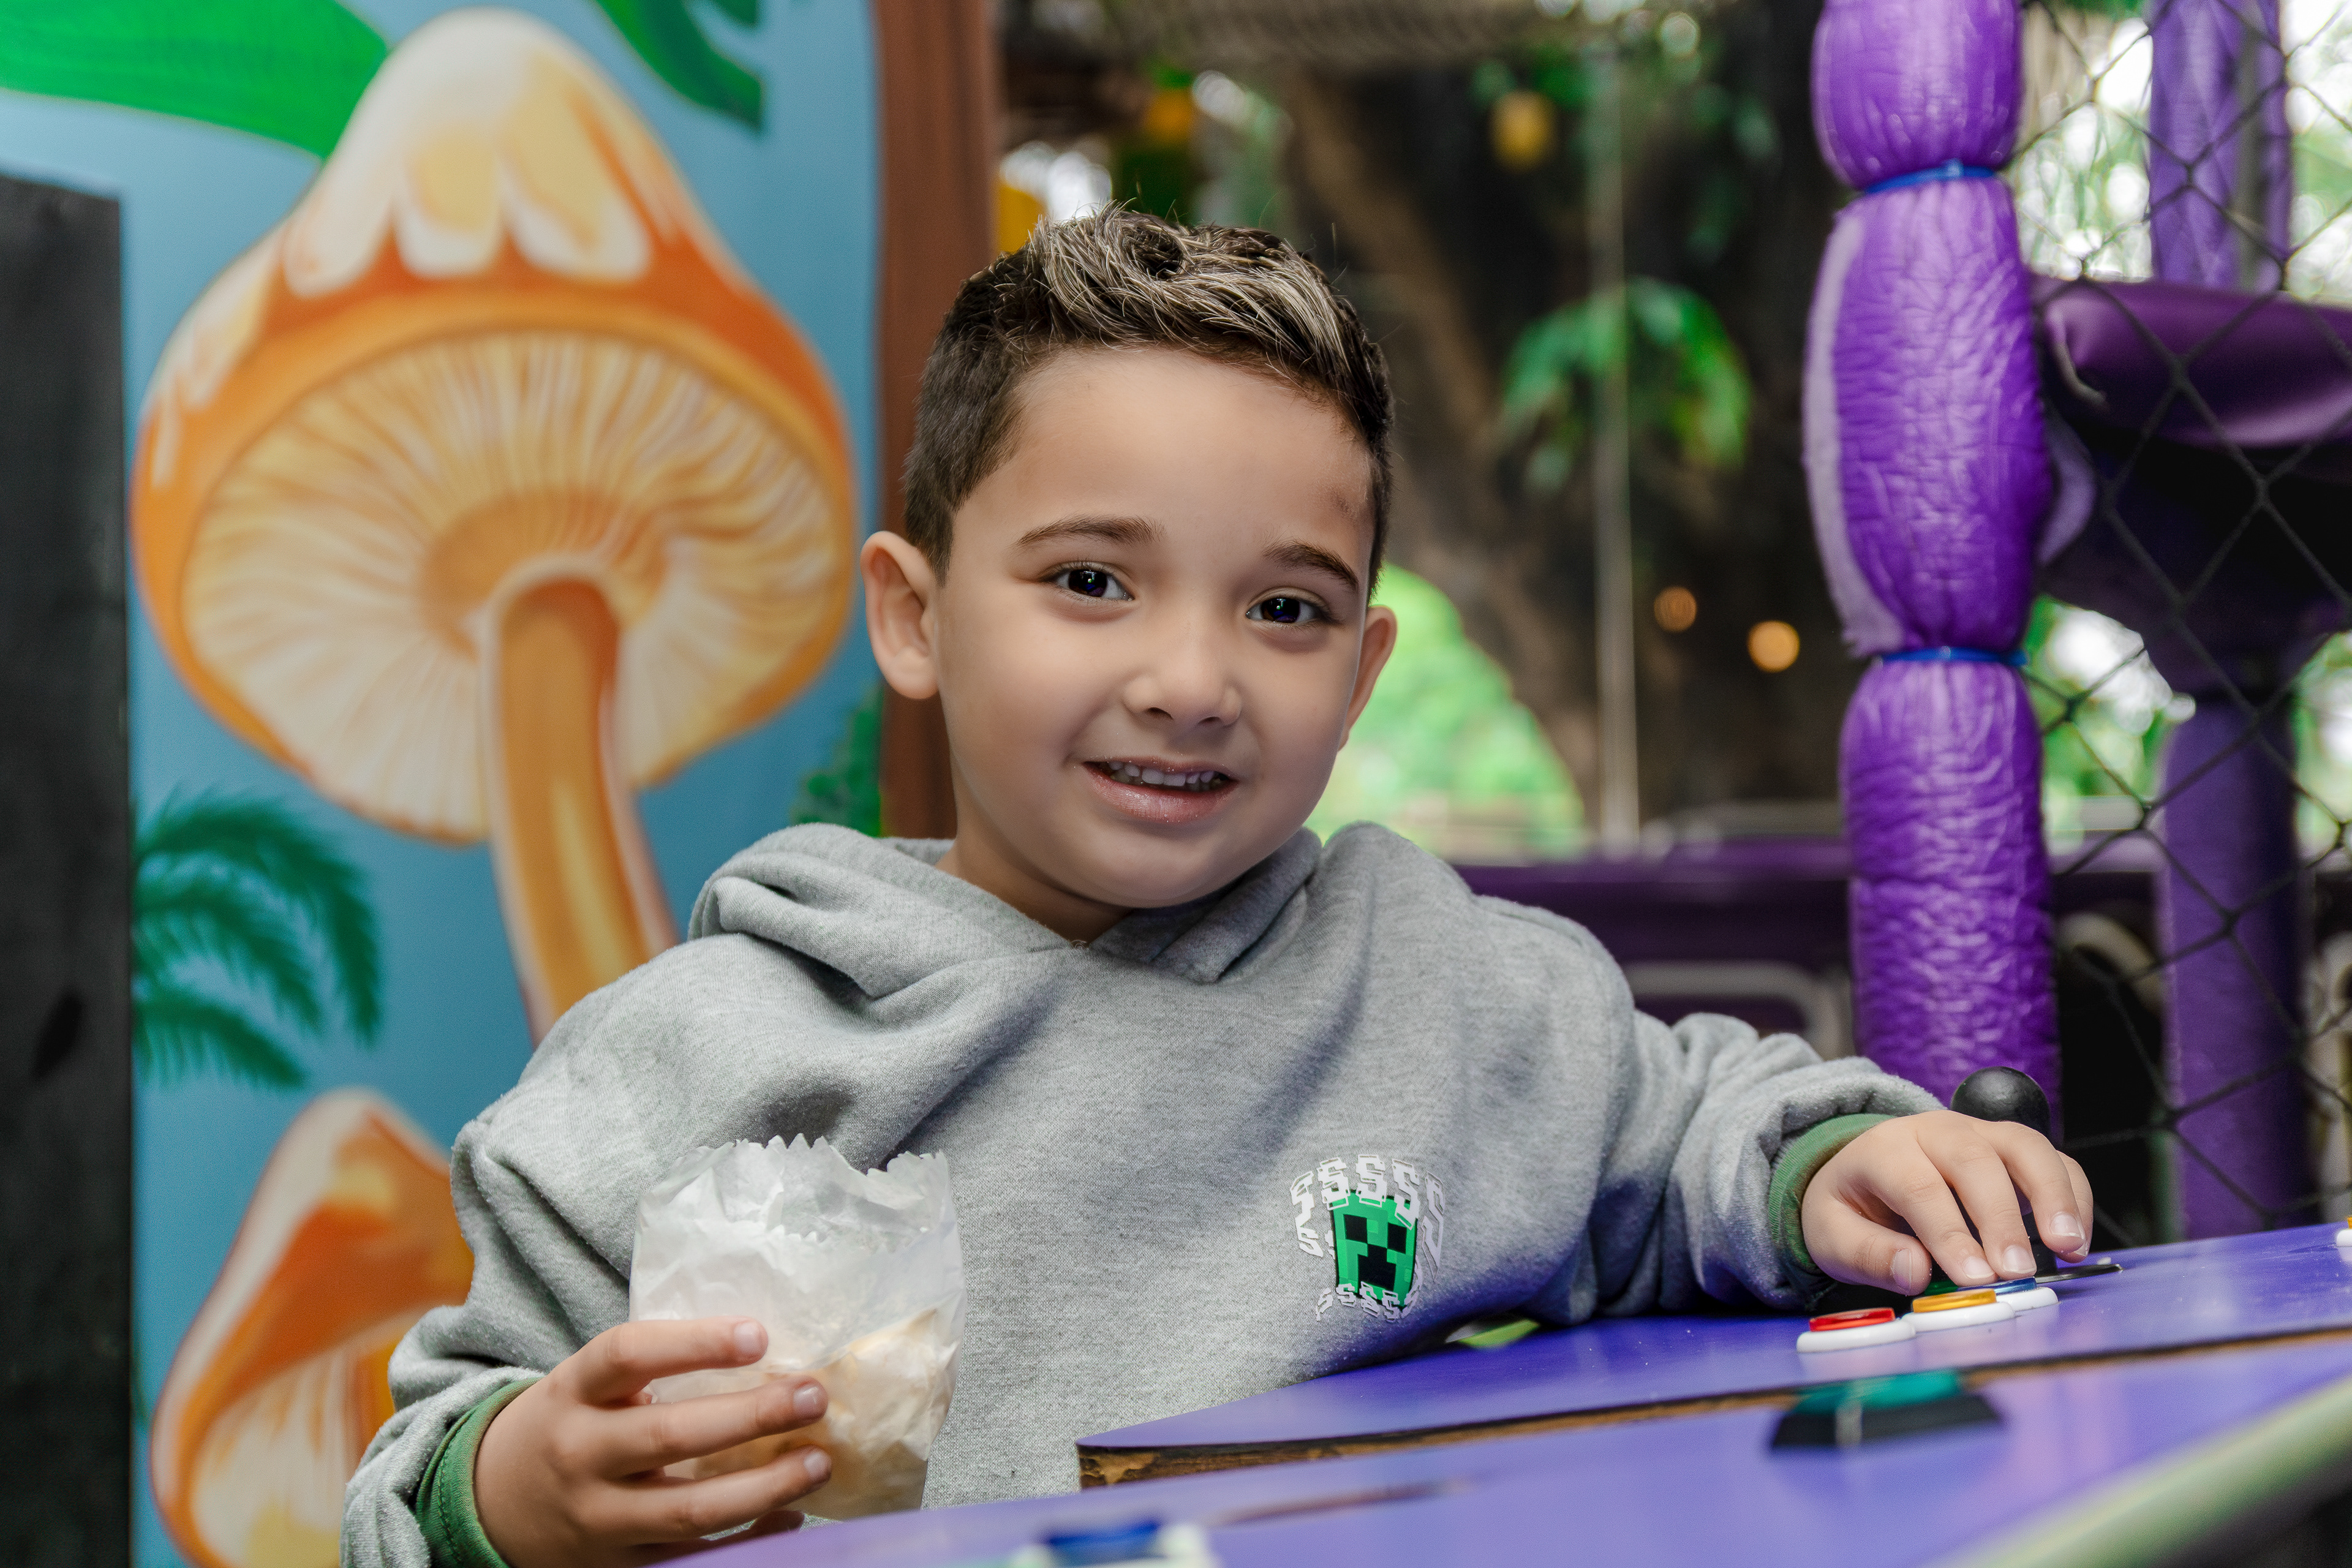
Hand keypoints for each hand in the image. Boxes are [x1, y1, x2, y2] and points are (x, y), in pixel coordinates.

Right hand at [474, 1318, 831, 1567]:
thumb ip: (650, 1368)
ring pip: (691, 1508)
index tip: (759, 1335)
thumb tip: (761, 1346)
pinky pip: (694, 1556)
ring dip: (765, 1486)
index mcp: (573, 1392)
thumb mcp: (586, 1385)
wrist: (494, 1503)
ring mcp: (599, 1517)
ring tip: (819, 1461)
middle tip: (813, 1396)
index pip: (628, 1354)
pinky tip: (789, 1517)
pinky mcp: (621, 1563)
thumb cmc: (568, 1426)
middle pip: (671, 1435)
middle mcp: (580, 1454)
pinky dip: (749, 1539)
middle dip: (753, 1416)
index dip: (696, 1343)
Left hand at [1800, 1111, 2093, 1297]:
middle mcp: (1936, 1132)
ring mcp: (1981, 1134)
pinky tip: (2075, 1241)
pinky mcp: (2014, 1150)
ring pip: (2025, 1147)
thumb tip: (1915, 1271)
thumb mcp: (1833, 1234)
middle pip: (1976, 1161)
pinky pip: (2054, 1160)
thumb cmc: (1853, 1208)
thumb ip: (1869, 1254)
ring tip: (2067, 1247)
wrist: (1864, 1176)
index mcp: (1884, 1149)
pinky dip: (2073, 1196)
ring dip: (2052, 1196)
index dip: (1948, 1232)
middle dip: (2001, 1218)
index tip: (1975, 1277)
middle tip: (2016, 1271)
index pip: (1919, 1185)